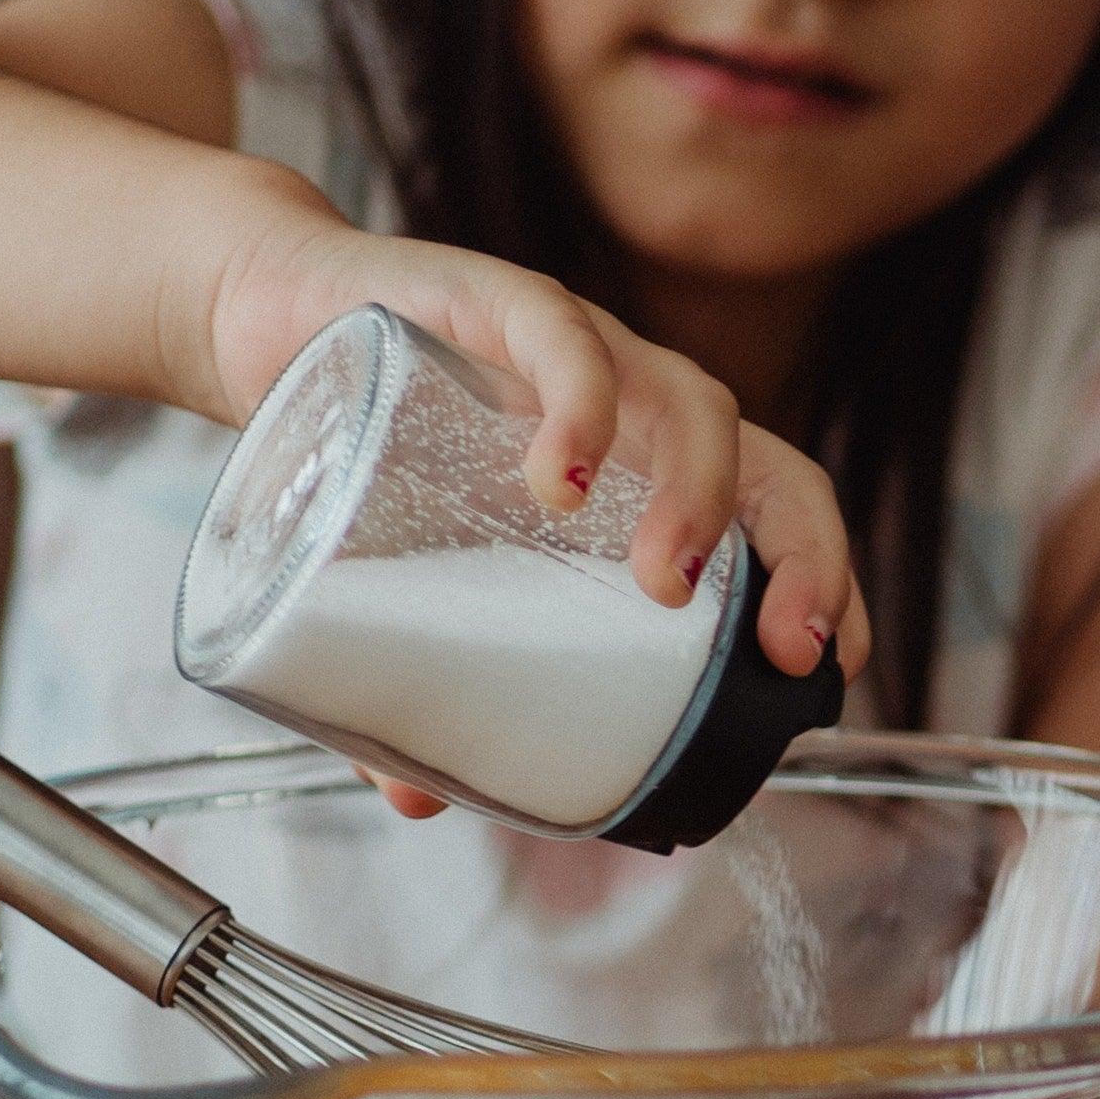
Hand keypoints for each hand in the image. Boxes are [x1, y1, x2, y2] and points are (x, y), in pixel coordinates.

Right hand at [192, 214, 868, 681]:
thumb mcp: (413, 572)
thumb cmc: (377, 446)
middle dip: (803, 558)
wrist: (269, 319)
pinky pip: (567, 342)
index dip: (822, 579)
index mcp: (642, 462)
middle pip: (770, 465)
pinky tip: (561, 479)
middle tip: (783, 650)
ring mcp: (579, 349)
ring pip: (693, 405)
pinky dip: (580, 407)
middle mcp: (635, 403)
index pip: (778, 509)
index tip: (829, 669)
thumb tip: (415, 799)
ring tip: (665, 584)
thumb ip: (424, 673)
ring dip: (699, 498)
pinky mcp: (497, 300)